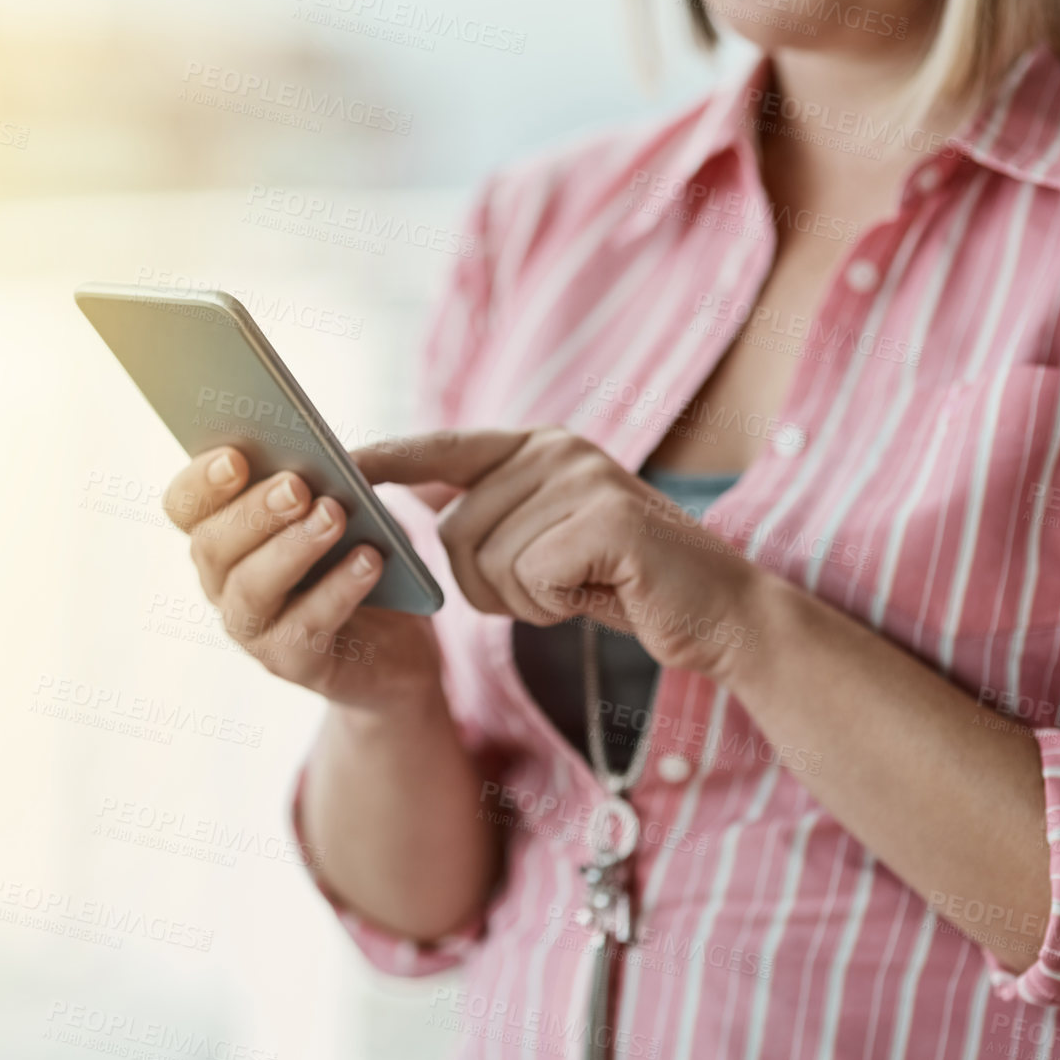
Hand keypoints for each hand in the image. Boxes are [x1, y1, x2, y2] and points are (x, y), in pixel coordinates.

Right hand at [162, 446, 443, 715]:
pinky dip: (338, 590)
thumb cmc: (361, 554)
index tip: (236, 456)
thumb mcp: (349, 506)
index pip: (184, 505)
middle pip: (211, 546)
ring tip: (335, 515)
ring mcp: (252, 628)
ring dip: (292, 549)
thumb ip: (332, 480)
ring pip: (251, 589)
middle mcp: (223, 582)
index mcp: (222, 532)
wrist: (398, 642)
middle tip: (297, 485)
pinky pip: (305, 628)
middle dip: (253, 512)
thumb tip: (338, 463)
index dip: (201, 481)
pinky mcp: (293, 662)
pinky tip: (369, 560)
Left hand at [353, 428, 763, 679]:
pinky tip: (598, 593)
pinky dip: (555, 604)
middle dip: (491, 584)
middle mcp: (556, 450)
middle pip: (455, 531)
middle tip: (556, 586)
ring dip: (527, 599)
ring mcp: (584, 479)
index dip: (388, 458)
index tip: (338, 463)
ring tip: (581, 587)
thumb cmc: (624, 581)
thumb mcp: (549, 538)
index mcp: (538, 446)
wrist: (721, 612)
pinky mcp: (606, 520)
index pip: (444, 447)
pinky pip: (529, 578)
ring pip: (488, 561)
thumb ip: (493, 513)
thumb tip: (417, 506)